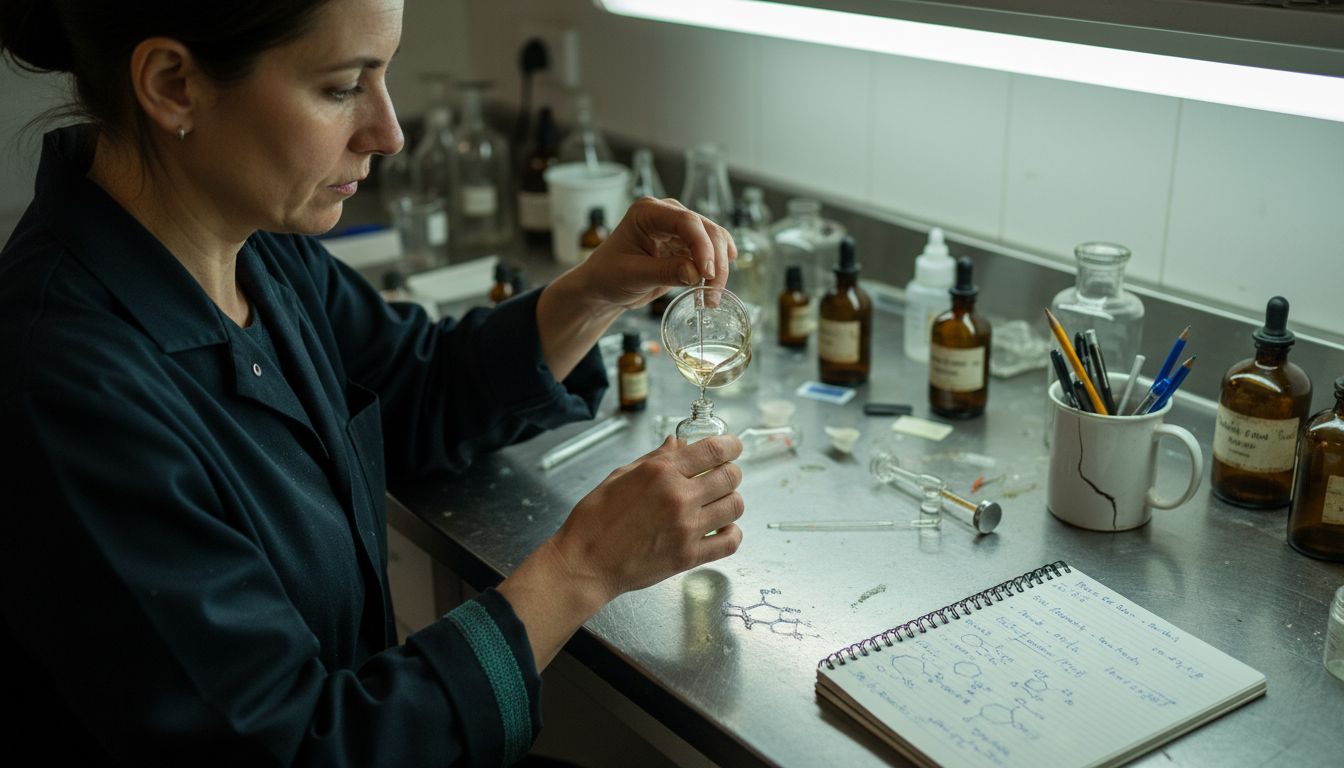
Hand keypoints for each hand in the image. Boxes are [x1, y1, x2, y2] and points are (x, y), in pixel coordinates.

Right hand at [549, 434, 744, 602]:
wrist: (586, 563)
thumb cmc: (595, 520)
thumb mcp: (619, 476)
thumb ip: (655, 458)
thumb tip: (678, 443)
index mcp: (660, 473)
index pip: (714, 450)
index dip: (731, 445)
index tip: (733, 446)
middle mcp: (678, 497)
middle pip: (730, 476)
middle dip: (729, 472)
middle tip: (720, 476)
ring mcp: (687, 528)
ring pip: (735, 506)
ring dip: (730, 500)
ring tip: (717, 503)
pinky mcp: (689, 556)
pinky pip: (731, 542)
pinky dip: (731, 533)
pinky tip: (719, 528)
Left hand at [576, 196, 736, 310]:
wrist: (603, 286)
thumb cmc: (608, 276)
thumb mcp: (631, 276)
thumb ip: (663, 272)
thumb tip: (695, 272)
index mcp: (647, 212)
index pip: (685, 221)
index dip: (702, 246)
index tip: (707, 273)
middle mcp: (666, 213)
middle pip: (706, 229)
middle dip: (715, 261)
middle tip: (712, 292)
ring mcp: (678, 228)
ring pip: (715, 241)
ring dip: (719, 269)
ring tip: (711, 297)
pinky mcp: (686, 244)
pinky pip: (711, 253)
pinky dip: (715, 271)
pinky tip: (713, 287)